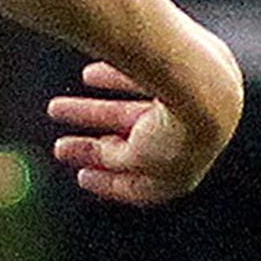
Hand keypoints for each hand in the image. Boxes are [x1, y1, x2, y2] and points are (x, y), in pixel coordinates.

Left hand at [50, 57, 238, 205]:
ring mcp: (185, 110)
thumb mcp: (134, 158)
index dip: (108, 182)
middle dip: (92, 147)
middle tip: (61, 146)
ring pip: (129, 114)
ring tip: (56, 109)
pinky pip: (141, 80)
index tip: (82, 175)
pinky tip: (89, 75)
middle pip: (131, 148)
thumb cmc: (176, 131)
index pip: (141, 185)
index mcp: (182, 174)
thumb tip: (91, 157)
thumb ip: (112, 159)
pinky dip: (114, 79)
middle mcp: (186, 144)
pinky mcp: (181, 76)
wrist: (204, 87)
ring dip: (91, 113)